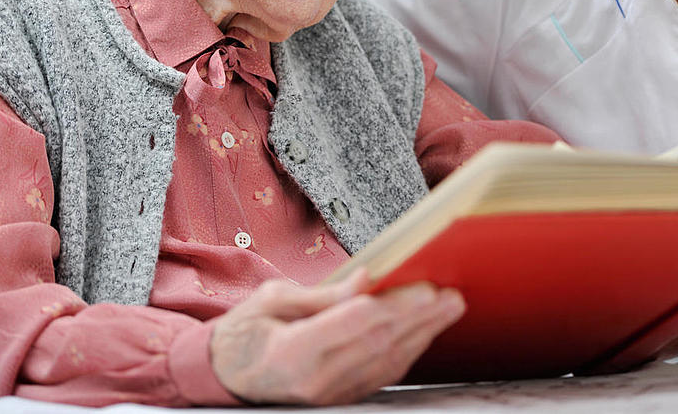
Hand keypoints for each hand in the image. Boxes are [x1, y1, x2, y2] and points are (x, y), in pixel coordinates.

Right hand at [210, 269, 464, 404]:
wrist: (225, 376)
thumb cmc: (245, 331)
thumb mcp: (272, 300)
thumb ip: (324, 295)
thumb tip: (366, 279)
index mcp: (292, 351)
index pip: (354, 324)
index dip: (393, 305)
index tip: (426, 287)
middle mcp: (315, 380)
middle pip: (379, 343)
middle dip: (421, 318)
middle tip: (453, 296)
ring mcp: (329, 395)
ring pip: (388, 362)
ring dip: (423, 333)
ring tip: (450, 308)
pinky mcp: (340, 399)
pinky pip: (382, 375)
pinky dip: (408, 351)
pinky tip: (426, 331)